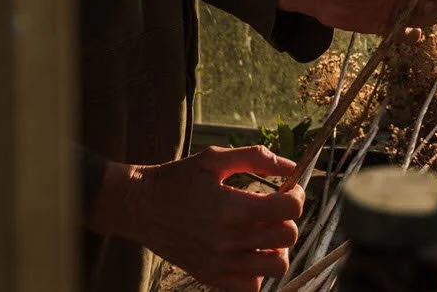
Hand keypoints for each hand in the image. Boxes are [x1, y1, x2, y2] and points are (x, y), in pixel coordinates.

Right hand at [88, 146, 303, 291]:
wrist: (140, 207)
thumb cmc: (177, 179)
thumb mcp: (214, 159)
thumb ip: (256, 158)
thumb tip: (291, 166)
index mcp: (231, 208)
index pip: (288, 209)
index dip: (297, 195)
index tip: (289, 188)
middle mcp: (227, 240)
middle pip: (287, 237)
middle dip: (289, 219)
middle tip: (276, 208)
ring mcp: (218, 263)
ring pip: (275, 267)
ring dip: (278, 248)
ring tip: (266, 233)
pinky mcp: (209, 277)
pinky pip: (251, 286)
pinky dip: (257, 271)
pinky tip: (249, 251)